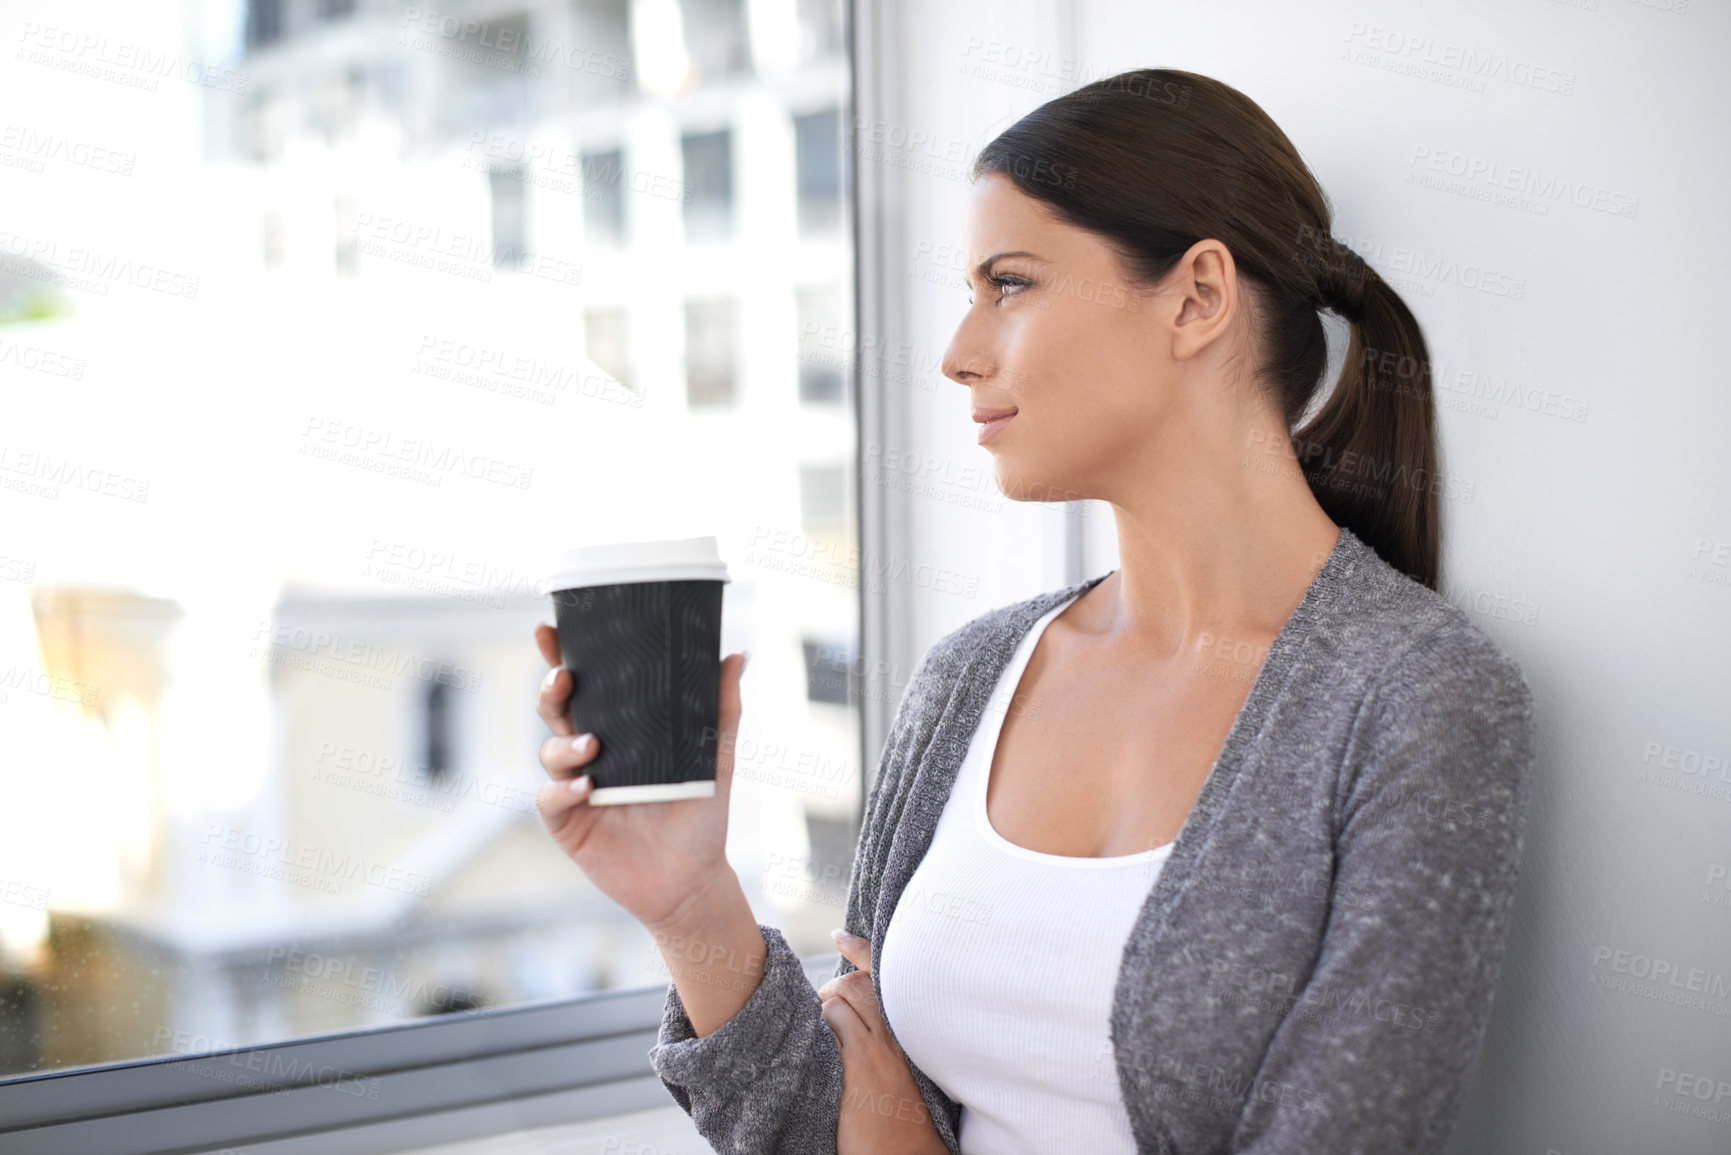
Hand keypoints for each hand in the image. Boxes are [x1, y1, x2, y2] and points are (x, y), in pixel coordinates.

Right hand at [531, 621, 750, 932]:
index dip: (561, 657)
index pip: (586, 687)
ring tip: (593, 745)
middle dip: (552, 689)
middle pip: (557, 711)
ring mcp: (576, 787)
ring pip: (550, 751)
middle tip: (565, 677)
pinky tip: (586, 788)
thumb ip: (723, 710)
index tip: (549, 630)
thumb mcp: (716, 760)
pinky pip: (550, 798)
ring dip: (564, 744)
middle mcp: (592, 753)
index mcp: (621, 731)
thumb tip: (737, 655)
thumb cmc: (701, 817)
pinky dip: (563, 789)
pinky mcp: (568, 823)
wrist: (693, 881)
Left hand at [819, 930, 950, 1154]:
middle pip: (856, 982)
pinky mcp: (859, 1063)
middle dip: (832, 988)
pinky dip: (818, 1025)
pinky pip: (830, 1022)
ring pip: (839, 999)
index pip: (884, 976)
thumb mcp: (904, 1071)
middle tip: (823, 1010)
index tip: (839, 935)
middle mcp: (896, 1032)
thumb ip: (886, 1040)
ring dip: (821, 1008)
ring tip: (818, 1032)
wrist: (908, 1154)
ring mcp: (877, 1047)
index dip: (860, 948)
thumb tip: (855, 1017)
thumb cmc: (905, 1118)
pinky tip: (812, 1044)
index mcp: (909, 1031)